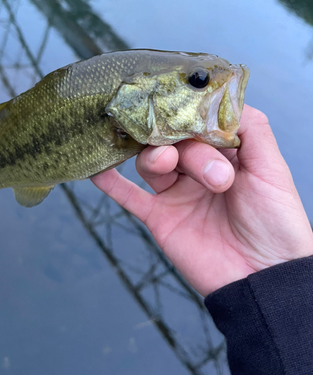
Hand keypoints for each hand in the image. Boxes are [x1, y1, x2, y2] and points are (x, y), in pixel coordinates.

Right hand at [91, 105, 312, 296]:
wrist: (264, 278)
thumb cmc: (276, 223)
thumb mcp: (272, 170)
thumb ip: (252, 129)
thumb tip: (224, 96)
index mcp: (224, 155)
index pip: (199, 123)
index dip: (194, 115)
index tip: (186, 107)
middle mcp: (197, 170)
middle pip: (174, 141)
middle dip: (189, 149)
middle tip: (214, 176)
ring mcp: (176, 193)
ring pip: (151, 161)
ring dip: (153, 156)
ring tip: (166, 165)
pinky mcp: (159, 217)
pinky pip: (129, 196)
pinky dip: (111, 183)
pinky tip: (98, 169)